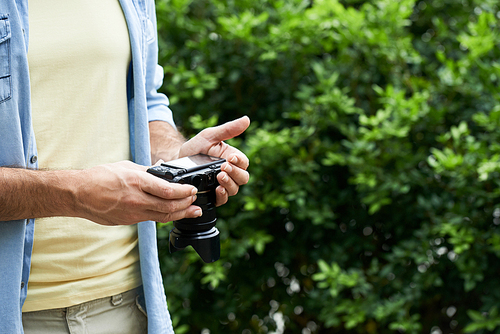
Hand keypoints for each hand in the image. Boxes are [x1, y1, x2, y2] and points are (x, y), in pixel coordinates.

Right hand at [75, 161, 200, 224]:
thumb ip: (147, 171)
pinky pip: (152, 219)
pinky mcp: (129, 221)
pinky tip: (173, 214)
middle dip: (187, 204)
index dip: (184, 192)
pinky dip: (165, 216)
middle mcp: (137, 199)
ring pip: (163, 216)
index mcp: (137, 182)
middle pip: (169, 206)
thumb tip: (163, 170)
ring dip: (181, 214)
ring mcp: (133, 213)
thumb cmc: (99, 177)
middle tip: (196, 201)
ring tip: (193, 211)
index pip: (168, 190)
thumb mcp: (126, 167)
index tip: (192, 190)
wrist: (78, 194)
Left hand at [178, 116, 250, 205]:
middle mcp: (230, 174)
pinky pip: (222, 200)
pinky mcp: (213, 195)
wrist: (177, 160)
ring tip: (219, 177)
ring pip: (234, 189)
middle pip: (243, 178)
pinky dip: (222, 196)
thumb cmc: (196, 147)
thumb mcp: (210, 136)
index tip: (230, 158)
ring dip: (229, 184)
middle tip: (224, 168)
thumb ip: (228, 129)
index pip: (244, 163)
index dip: (240, 161)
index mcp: (232, 159)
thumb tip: (247, 119)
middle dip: (235, 173)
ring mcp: (223, 185)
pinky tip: (217, 190)